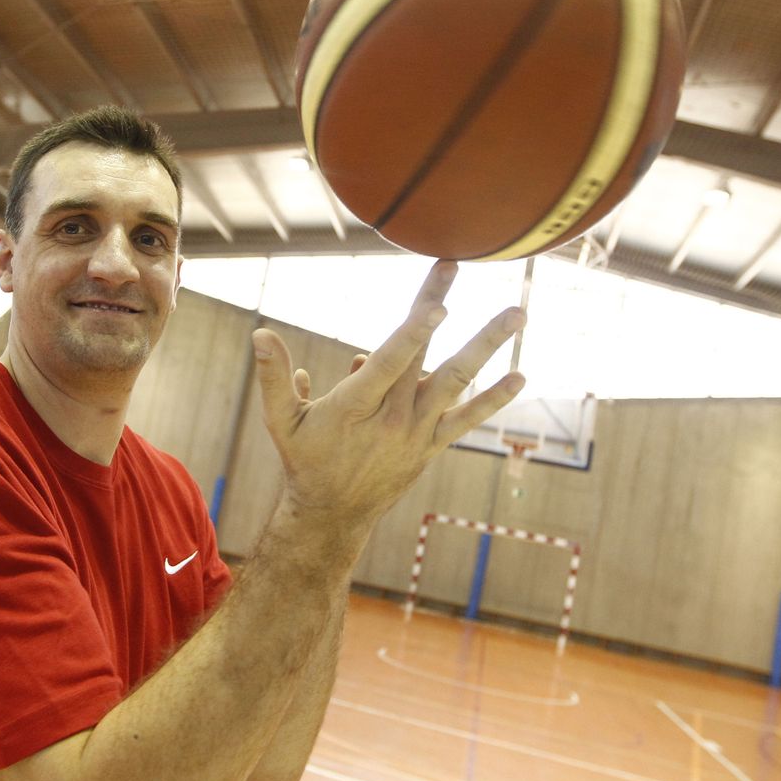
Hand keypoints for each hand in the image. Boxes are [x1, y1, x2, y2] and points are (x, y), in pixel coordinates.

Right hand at [250, 260, 526, 533]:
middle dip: (436, 307)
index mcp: (355, 407)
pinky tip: (520, 376)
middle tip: (453, 265)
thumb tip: (259, 333)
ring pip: (455, 381)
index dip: (414, 333)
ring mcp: (417, 431)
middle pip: (422, 355)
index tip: (438, 304)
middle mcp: (393, 418)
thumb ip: (274, 377)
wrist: (334, 515)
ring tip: (517, 314)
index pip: (390, 362)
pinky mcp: (431, 444)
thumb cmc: (305, 460)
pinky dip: (493, 399)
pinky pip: (467, 419)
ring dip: (487, 346)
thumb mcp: (282, 421)